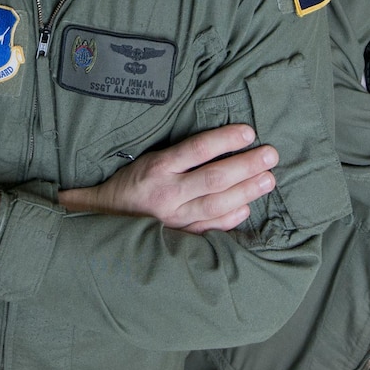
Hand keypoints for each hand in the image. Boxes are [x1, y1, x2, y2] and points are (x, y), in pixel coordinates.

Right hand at [58, 124, 277, 233]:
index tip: (249, 132)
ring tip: (269, 180)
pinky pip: (208, 228)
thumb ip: (178, 156)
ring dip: (246, 191)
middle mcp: (165, 193)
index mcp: (156, 168)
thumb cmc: (127, 185)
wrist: (97, 220)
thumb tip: (219, 144)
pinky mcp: (175, 237)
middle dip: (246, 166)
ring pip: (215, 204)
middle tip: (272, 155)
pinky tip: (246, 208)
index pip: (196, 150)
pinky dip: (229, 218)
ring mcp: (171, 219)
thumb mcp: (146, 160)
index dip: (224, 140)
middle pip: (213, 178)